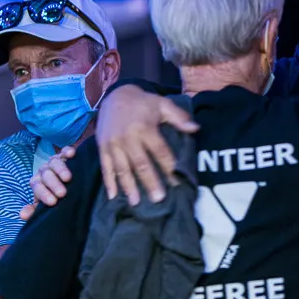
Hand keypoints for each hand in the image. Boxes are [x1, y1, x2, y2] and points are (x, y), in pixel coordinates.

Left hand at [22, 146, 77, 219]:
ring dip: (60, 170)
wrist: (67, 185)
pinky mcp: (65, 155)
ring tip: (68, 178)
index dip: (43, 194)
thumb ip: (35, 211)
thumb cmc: (55, 197)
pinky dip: (67, 151)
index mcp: (37, 183)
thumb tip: (22, 214)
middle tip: (62, 193)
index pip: (37, 187)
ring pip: (54, 162)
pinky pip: (65, 151)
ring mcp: (54, 162)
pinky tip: (72, 154)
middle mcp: (44, 171)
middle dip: (53, 184)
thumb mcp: (45, 206)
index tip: (52, 202)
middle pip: (45, 175)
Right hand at [97, 85, 199, 204]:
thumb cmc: (143, 103)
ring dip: (129, 186)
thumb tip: (196, 129)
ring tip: (136, 202)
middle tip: (158, 199)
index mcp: (145, 128)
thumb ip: (179, 118)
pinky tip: (113, 196)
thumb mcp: (163, 105)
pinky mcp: (102, 147)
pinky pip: (105, 167)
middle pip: (140, 163)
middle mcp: (127, 137)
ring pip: (122, 168)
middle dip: (150, 182)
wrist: (115, 95)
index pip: (160, 151)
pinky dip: (108, 182)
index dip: (169, 167)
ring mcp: (113, 144)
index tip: (177, 182)